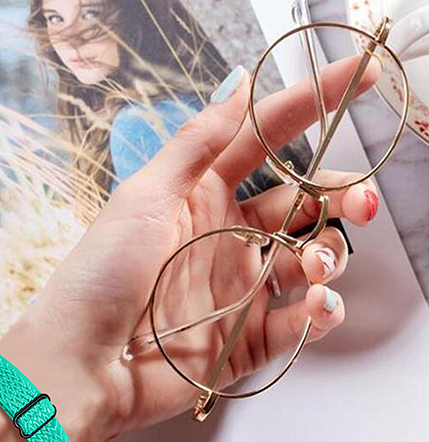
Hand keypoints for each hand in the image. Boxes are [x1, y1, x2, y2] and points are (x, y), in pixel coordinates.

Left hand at [0, 58, 379, 441]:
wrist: (81, 362)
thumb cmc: (100, 275)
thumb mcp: (145, 198)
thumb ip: (199, 144)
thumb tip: (239, 82)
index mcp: (201, 197)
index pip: (264, 141)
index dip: (311, 106)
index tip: (357, 79)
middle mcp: (225, 239)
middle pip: (302, 205)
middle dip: (339, 195)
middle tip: (360, 202)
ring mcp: (237, 290)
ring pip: (310, 261)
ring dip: (329, 255)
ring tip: (316, 262)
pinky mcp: (245, 340)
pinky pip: (299, 322)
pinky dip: (320, 312)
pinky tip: (318, 303)